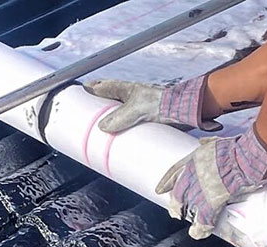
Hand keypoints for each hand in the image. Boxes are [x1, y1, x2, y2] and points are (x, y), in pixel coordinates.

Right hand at [82, 75, 219, 132]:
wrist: (187, 111)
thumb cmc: (164, 104)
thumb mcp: (137, 110)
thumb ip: (120, 118)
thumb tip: (102, 128)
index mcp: (127, 89)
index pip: (104, 87)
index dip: (91, 89)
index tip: (80, 93)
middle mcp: (133, 98)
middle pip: (111, 101)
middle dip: (99, 108)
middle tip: (86, 116)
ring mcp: (140, 110)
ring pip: (120, 115)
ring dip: (111, 121)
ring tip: (99, 132)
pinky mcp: (148, 121)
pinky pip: (130, 127)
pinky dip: (123, 132)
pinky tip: (120, 140)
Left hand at [155, 129, 266, 238]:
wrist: (245, 157)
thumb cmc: (237, 148)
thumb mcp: (217, 141)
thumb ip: (208, 142)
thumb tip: (203, 140)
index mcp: (193, 159)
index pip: (174, 172)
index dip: (166, 182)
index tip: (160, 190)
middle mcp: (192, 174)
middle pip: (177, 193)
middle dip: (176, 204)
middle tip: (175, 213)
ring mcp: (200, 189)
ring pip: (187, 207)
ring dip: (188, 218)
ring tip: (190, 227)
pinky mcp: (210, 202)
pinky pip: (203, 220)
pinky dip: (201, 229)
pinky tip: (199, 234)